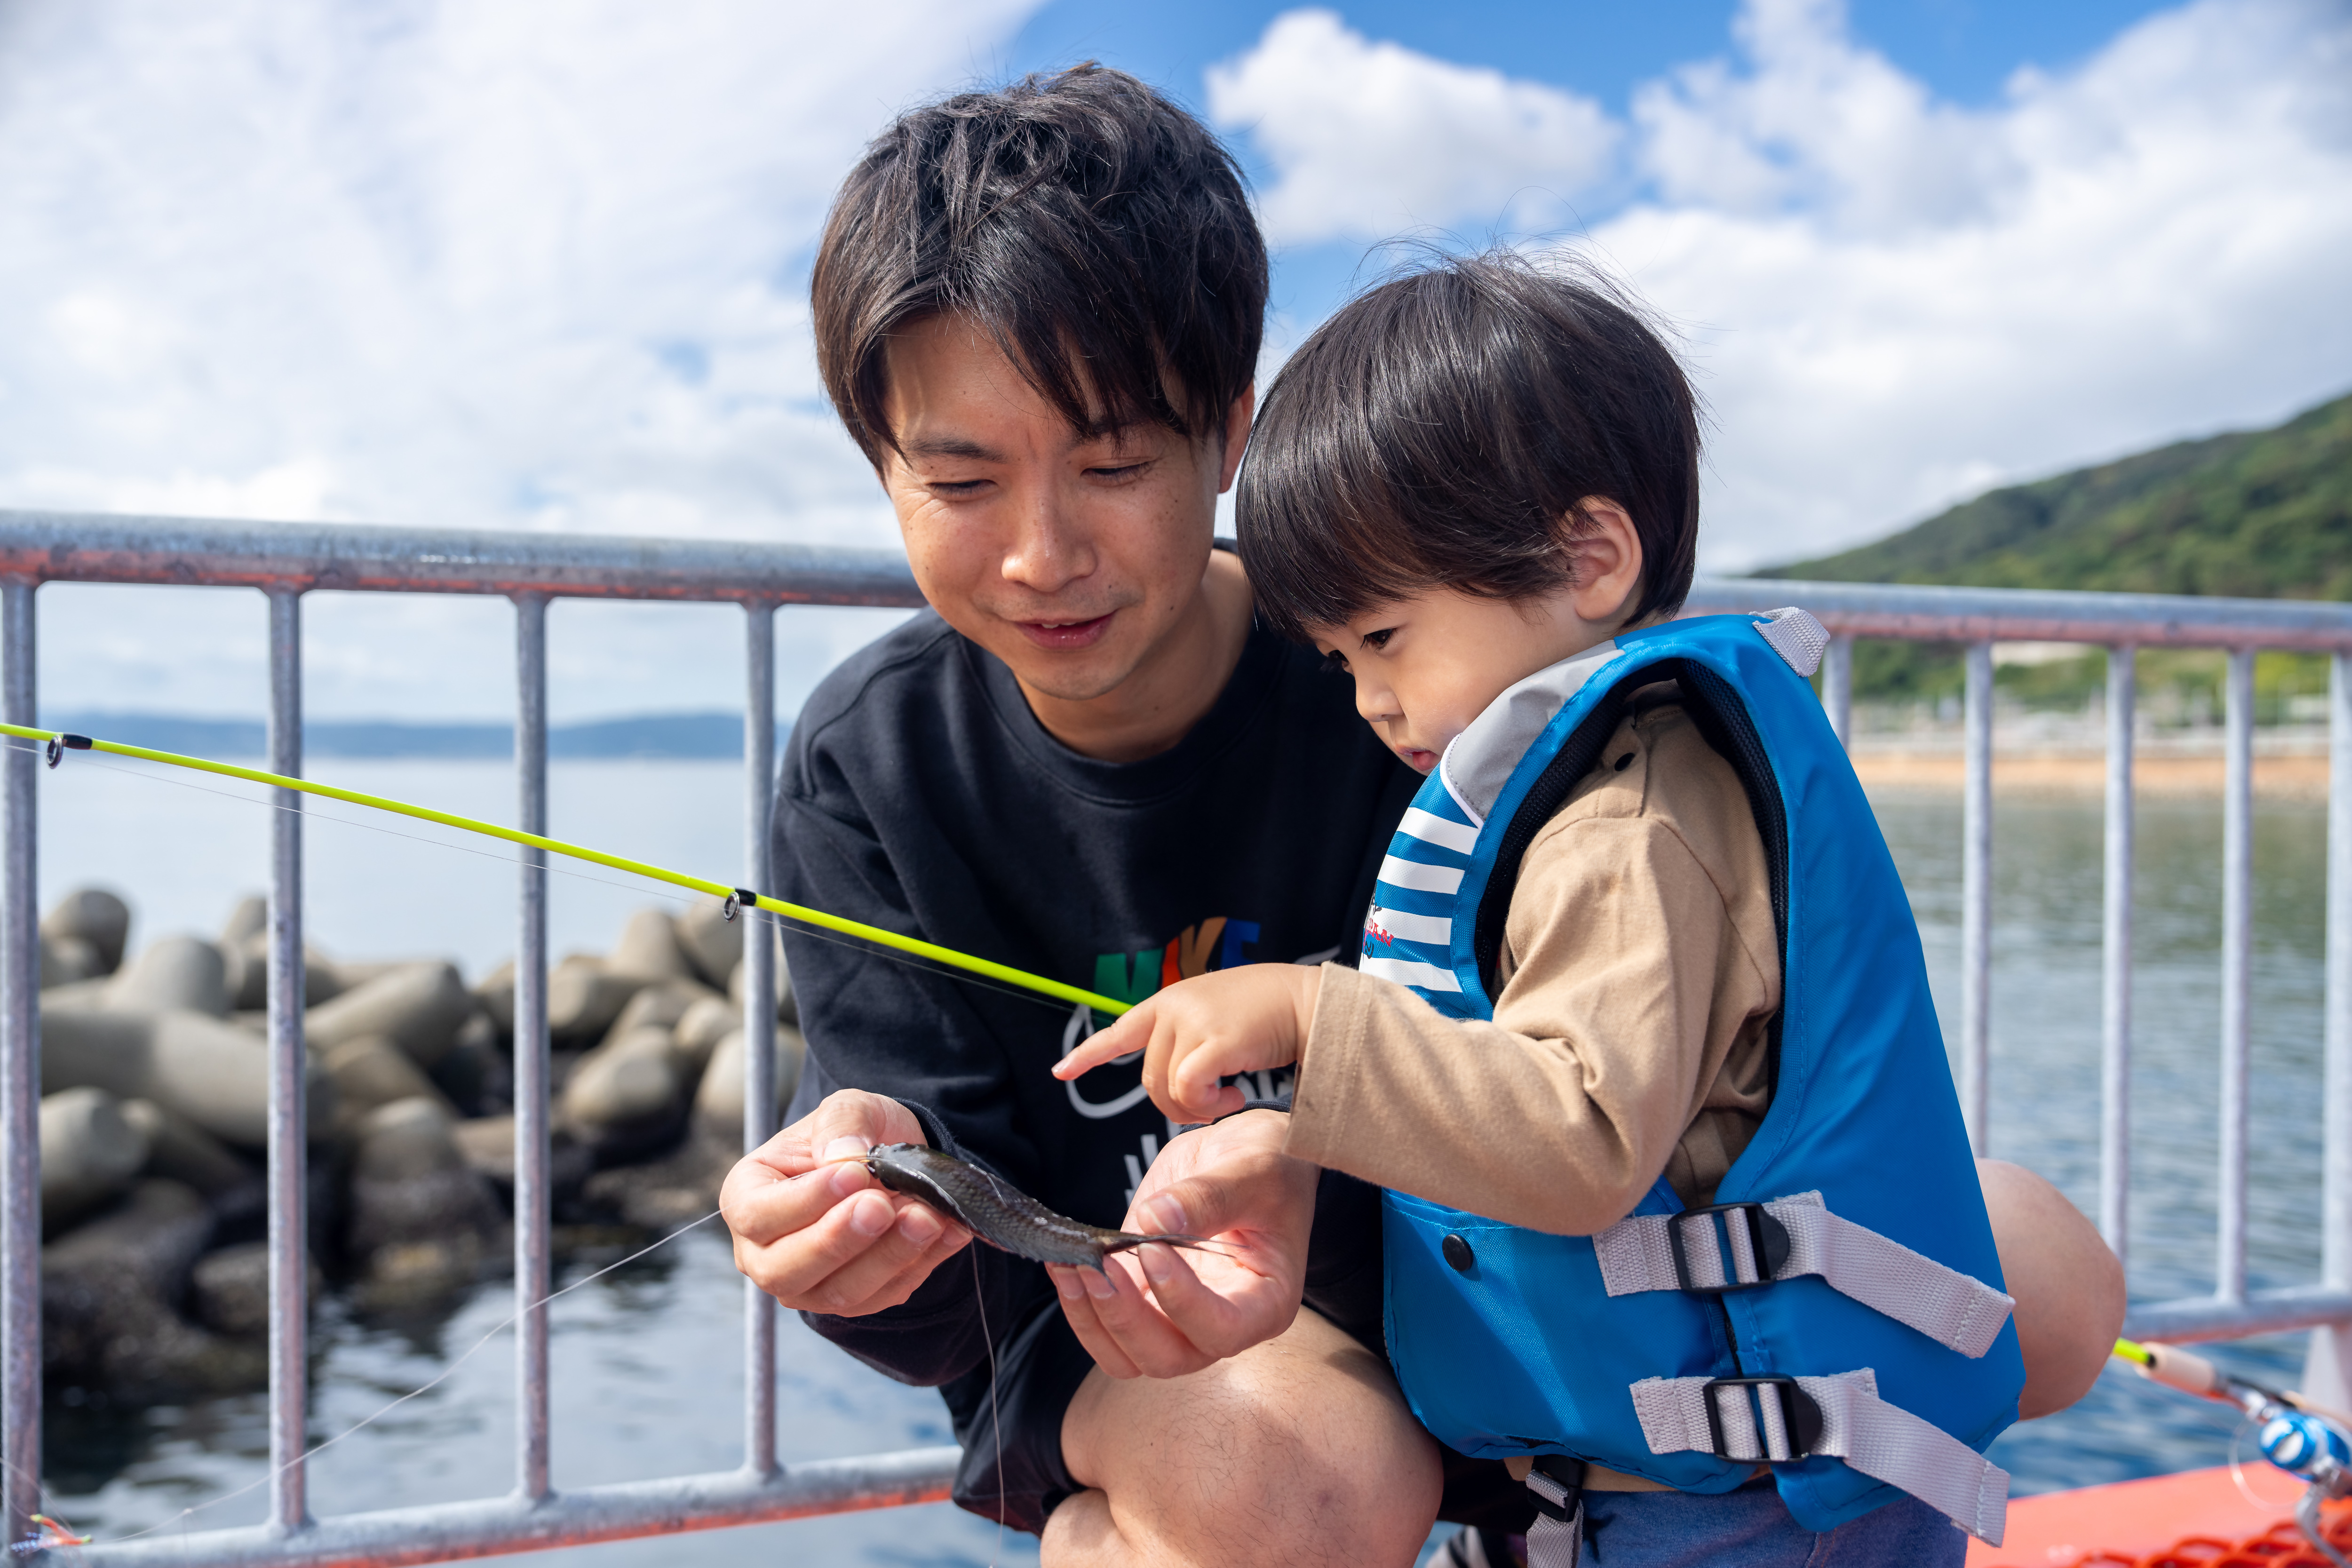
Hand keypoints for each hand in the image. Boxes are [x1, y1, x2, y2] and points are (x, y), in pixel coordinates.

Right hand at [722, 1088, 971, 1315]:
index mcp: (748, 1198)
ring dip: (889, 1255)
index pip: (758, 1215)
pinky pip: (884, 1295)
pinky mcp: (854, 1300)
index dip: (805, 1201)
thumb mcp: (848, 1107)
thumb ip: (842, 1123)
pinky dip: (921, 1264)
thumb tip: (843, 1156)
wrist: (890, 1160)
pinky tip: (949, 1230)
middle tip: (883, 1206)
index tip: (854, 1174)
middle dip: (840, 1239)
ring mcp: (808, 1285)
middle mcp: (765, 1253)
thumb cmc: (852, 1134)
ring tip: (927, 1216)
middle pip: (787, 1269)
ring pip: (840, 1292)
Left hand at [1045, 1108, 1316, 1378]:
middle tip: (1097, 1267)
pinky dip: (1081, 1303)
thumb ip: (1209, 1197)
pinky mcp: (1145, 1297)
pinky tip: (1065, 1262)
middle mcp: (1222, 1324)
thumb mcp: (1252, 1172)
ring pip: (1127, 1356)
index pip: (1223, 1331)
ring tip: (1071, 1265)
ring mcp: (1178, 1317)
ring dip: (1093, 1318)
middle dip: (1125, 1320)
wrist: (1246, 1156)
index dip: (1183, 1303)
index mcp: (1266, 1303)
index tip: (1153, 1249)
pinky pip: (1107, 1326)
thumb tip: (1152, 1221)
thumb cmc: (1268, 1167)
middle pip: (1168, 1358)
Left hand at [1052, 963, 1320, 1122]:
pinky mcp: (1214, 1040)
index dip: (1090, 1053)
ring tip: (1227, 1098)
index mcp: (1170, 1000)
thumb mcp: (1217, 1013)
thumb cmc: (1268, 1013)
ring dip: (1196, 1107)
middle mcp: (1174, 1007)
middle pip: (1149, 1077)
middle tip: (1210, 1106)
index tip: (1061, 1071)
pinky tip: (1233, 1096)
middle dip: (1175, 1105)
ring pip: (1168, 1088)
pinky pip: (1189, 1089)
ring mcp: (1193, 1021)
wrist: (1306, 1003)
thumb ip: (1189, 1033)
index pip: (1120, 1029)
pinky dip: (1208, 1103)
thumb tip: (1175, 1076)